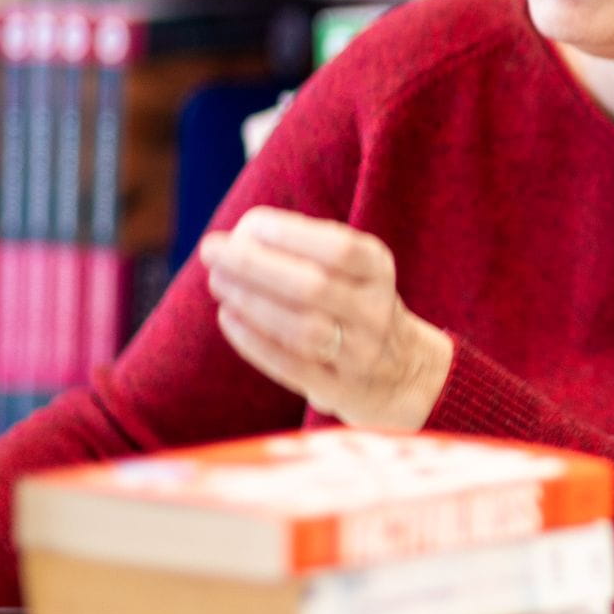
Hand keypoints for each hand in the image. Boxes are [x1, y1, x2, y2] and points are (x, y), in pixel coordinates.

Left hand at [198, 207, 453, 432]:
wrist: (401, 371)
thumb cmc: (353, 304)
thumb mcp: (352, 269)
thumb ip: (306, 249)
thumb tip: (239, 237)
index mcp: (379, 271)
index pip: (341, 249)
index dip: (291, 234)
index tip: (249, 224)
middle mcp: (375, 312)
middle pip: (316, 287)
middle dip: (256, 266)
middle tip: (212, 250)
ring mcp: (361, 354)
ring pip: (303, 329)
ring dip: (252, 302)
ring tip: (217, 282)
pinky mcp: (340, 389)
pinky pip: (292, 367)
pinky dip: (254, 341)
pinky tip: (228, 317)